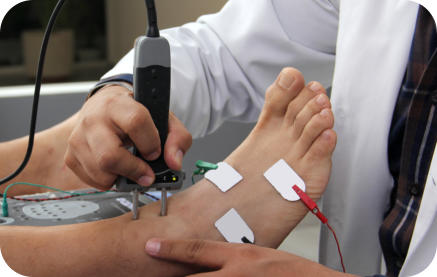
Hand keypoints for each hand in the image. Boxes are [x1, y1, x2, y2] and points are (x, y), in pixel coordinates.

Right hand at [65, 85, 191, 189]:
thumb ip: (177, 138)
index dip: (150, 143)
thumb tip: (174, 163)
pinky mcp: (71, 156)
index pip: (135, 122)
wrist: (106, 107)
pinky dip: (108, 181)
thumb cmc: (135, 114)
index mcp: (118, 104)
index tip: (155, 152)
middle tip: (145, 174)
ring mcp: (78, 139)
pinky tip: (116, 169)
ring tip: (130, 168)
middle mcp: (93, 119)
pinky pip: (91, 180)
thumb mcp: (163, 119)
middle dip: (133, 170)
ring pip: (100, 172)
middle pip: (110, 156)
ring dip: (121, 178)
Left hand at [145, 238, 351, 276]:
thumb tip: (210, 261)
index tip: (150, 246)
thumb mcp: (261, 255)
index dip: (171, 248)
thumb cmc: (293, 272)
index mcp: (240, 256)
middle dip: (170, 276)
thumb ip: (234, 258)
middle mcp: (235, 274)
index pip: (198, 249)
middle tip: (146, 272)